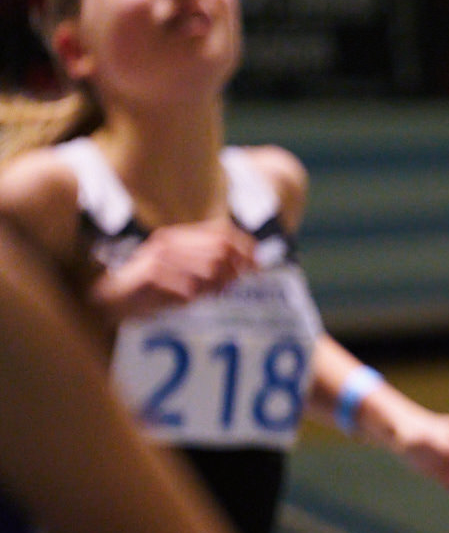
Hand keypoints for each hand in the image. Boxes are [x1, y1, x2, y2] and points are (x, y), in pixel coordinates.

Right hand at [92, 222, 256, 318]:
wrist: (107, 300)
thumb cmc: (149, 291)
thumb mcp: (184, 278)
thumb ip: (210, 272)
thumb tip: (243, 271)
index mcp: (179, 237)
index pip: (223, 232)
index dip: (246, 247)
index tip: (258, 266)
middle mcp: (170, 241)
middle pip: (221, 250)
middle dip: (235, 270)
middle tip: (233, 286)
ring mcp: (159, 256)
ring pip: (209, 268)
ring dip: (216, 286)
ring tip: (209, 295)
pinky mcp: (151, 273)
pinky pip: (188, 287)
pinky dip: (195, 297)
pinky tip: (188, 300)